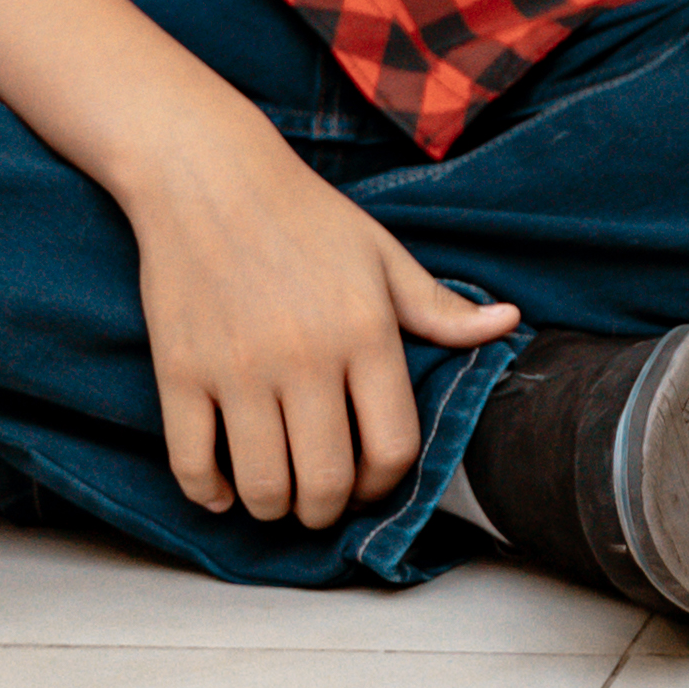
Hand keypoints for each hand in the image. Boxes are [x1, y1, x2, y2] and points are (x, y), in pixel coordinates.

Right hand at [118, 123, 519, 526]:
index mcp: (364, 332)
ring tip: (278, 494)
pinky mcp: (179, 372)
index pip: (393, 448)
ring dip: (273, 509)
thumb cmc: (305, 216)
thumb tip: (508, 324)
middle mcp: (304, 357)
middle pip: (325, 482)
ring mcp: (237, 369)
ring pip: (262, 485)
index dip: (386, 485)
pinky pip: (192, 464)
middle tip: (322, 500)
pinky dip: (209, 493)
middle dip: (327, 511)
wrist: (208, 176)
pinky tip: (224, 487)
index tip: (370, 482)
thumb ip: (439, 307)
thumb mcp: (381, 254)